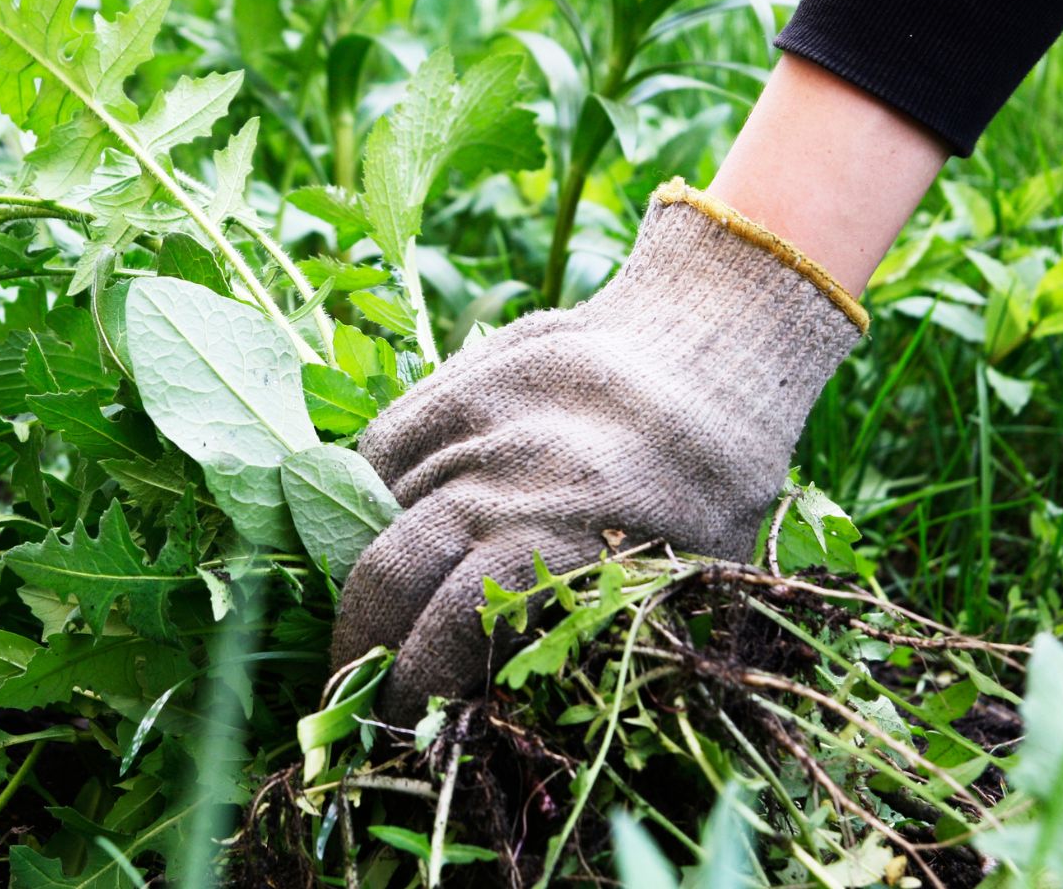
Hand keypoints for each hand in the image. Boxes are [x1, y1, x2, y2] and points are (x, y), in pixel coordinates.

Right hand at [329, 180, 866, 721]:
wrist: (709, 344)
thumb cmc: (709, 483)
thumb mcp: (683, 574)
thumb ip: (597, 630)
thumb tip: (512, 702)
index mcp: (571, 532)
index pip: (455, 625)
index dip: (415, 681)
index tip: (400, 718)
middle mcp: (509, 474)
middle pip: (392, 570)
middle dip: (360, 640)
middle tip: (352, 679)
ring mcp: (475, 420)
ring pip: (374, 507)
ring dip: (362, 570)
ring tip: (367, 615)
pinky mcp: (454, 379)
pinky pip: (380, 449)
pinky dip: (366, 496)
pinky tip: (379, 530)